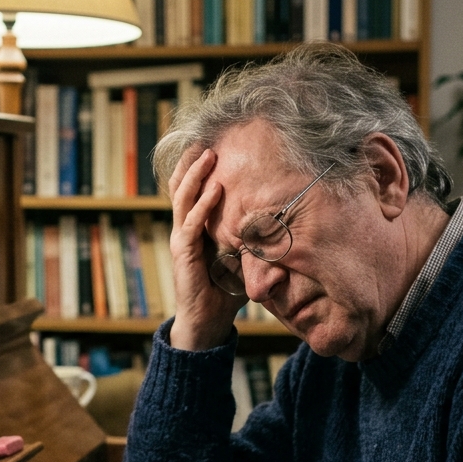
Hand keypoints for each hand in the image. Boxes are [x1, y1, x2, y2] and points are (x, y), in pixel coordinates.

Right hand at [166, 147, 244, 350]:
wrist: (206, 322)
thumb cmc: (225, 291)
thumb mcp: (240, 256)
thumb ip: (251, 238)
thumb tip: (281, 219)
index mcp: (195, 228)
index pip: (192, 190)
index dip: (198, 167)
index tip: (214, 143)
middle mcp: (184, 228)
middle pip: (182, 186)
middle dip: (194, 162)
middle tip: (210, 138)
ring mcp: (181, 239)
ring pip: (183, 198)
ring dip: (196, 175)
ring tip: (209, 154)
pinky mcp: (183, 253)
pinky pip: (191, 224)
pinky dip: (203, 205)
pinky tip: (215, 190)